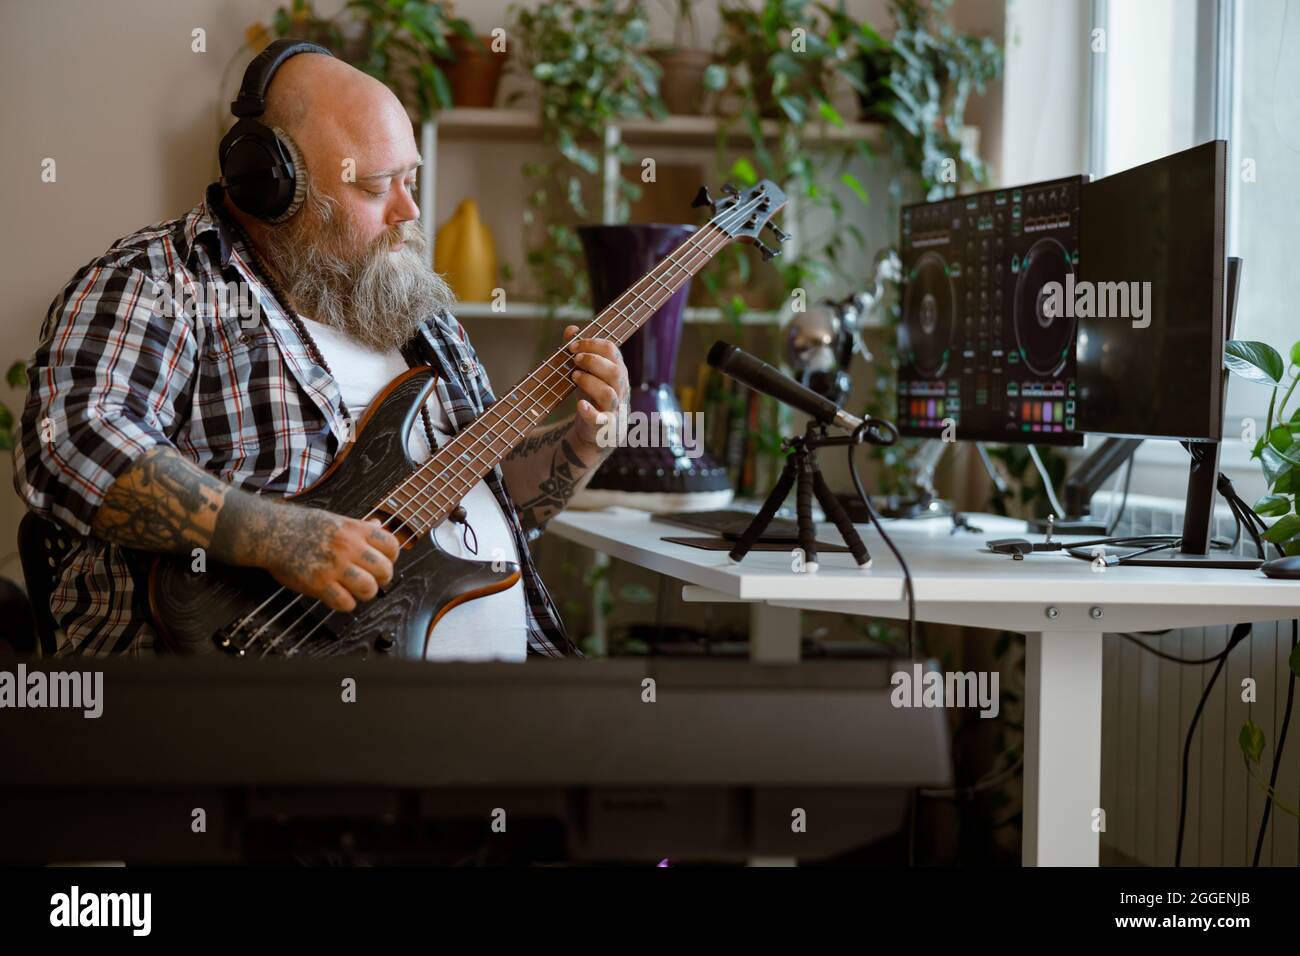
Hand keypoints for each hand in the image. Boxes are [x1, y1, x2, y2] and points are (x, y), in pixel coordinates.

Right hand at [260, 507, 400, 613]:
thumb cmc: (302, 525)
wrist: (270, 532)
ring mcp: (334, 565)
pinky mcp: (318, 583)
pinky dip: (345, 604)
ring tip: (355, 590)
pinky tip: (338, 597)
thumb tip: (378, 526)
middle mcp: (348, 546)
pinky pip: (345, 603)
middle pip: (385, 570)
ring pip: (369, 588)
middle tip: (371, 580)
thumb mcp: (336, 519)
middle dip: (382, 579)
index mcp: (355, 529)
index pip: (392, 545)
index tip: (381, 562)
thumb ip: (359, 527)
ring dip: (365, 594)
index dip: (391, 558)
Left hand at [562, 324, 628, 449]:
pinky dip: (590, 412)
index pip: (612, 350)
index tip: (573, 345)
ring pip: (609, 393)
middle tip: (575, 359)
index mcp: (617, 370)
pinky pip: (602, 419)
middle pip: (615, 371)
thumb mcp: (587, 371)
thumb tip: (571, 329)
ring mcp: (614, 406)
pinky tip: (580, 405)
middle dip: (593, 361)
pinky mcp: (605, 424)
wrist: (597, 429)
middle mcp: (620, 387)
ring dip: (590, 382)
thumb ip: (580, 350)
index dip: (592, 344)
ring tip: (574, 376)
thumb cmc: (593, 395)